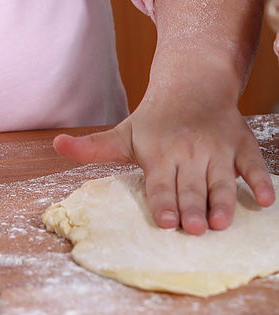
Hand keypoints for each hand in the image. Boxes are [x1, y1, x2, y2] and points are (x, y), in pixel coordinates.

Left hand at [53, 95, 275, 234]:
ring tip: (222, 223)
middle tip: (194, 230)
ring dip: (224, 201)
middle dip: (192, 208)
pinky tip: (265, 201)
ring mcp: (217, 149)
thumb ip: (93, 147)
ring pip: (222, 180)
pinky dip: (261, 181)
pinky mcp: (241, 145)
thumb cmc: (154, 120)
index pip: (160, 183)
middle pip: (191, 186)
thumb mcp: (123, 132)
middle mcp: (189, 152)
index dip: (164, 202)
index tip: (166, 221)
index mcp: (160, 153)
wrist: (192, 84)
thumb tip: (55, 145)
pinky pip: (253, 164)